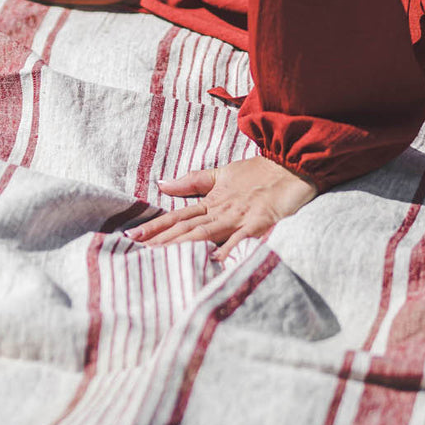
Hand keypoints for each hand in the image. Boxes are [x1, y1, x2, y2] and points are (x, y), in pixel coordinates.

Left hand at [127, 157, 317, 262]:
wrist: (293, 164)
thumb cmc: (260, 172)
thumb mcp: (223, 174)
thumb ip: (193, 182)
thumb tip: (162, 185)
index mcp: (212, 201)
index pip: (177, 216)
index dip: (155, 226)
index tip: (131, 236)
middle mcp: (221, 210)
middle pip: (185, 227)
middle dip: (161, 239)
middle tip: (136, 249)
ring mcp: (240, 216)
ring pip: (205, 232)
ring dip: (183, 244)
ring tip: (161, 256)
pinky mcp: (260, 222)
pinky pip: (242, 237)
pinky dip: (228, 248)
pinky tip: (214, 260)